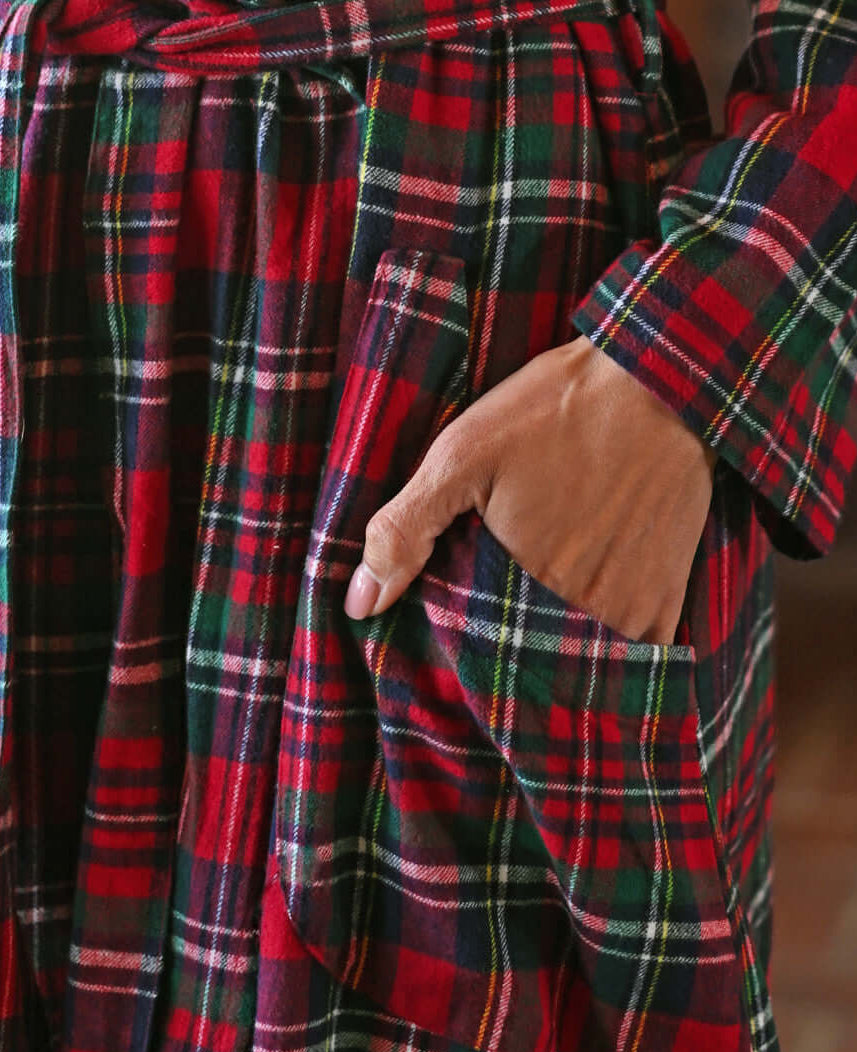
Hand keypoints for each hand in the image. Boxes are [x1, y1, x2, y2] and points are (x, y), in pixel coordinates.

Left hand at [343, 335, 717, 645]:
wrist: (661, 379)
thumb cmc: (556, 410)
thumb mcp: (462, 455)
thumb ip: (405, 530)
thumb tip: (360, 604)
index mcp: (521, 587)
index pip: (478, 649)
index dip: (465, 639)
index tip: (464, 610)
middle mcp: (580, 614)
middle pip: (530, 657)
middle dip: (513, 643)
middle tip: (510, 595)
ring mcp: (630, 612)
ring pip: (579, 656)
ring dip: (561, 642)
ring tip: (551, 593)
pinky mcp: (667, 599)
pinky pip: (637, 649)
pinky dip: (613, 639)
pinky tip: (596, 597)